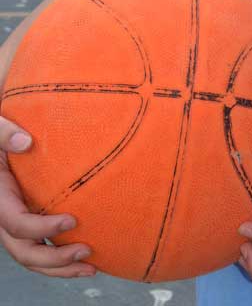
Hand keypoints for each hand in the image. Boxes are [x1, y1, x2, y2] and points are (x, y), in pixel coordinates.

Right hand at [0, 116, 95, 277]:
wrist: (1, 141)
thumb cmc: (0, 134)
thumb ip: (5, 134)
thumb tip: (25, 141)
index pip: (16, 223)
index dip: (42, 228)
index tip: (72, 219)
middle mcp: (4, 215)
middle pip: (24, 251)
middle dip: (55, 259)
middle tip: (86, 251)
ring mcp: (16, 222)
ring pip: (32, 257)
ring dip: (60, 268)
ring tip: (92, 267)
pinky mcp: (28, 219)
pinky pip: (40, 247)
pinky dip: (60, 259)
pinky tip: (84, 259)